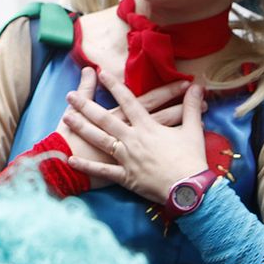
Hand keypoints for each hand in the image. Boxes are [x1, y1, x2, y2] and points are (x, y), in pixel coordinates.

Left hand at [61, 68, 208, 203]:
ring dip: (82, 128)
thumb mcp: (193, 130)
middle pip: (106, 119)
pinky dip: (86, 166)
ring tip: (65, 118)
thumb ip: (191, 107)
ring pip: (100, 140)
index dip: (114, 86)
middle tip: (69, 95)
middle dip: (86, 105)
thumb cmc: (192, 160)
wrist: (190, 190)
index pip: (129, 101)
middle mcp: (133, 139)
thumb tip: (198, 86)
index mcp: (148, 127)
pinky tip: (70, 159)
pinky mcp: (125, 177)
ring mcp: (127, 158)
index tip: (101, 73)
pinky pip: (102, 170)